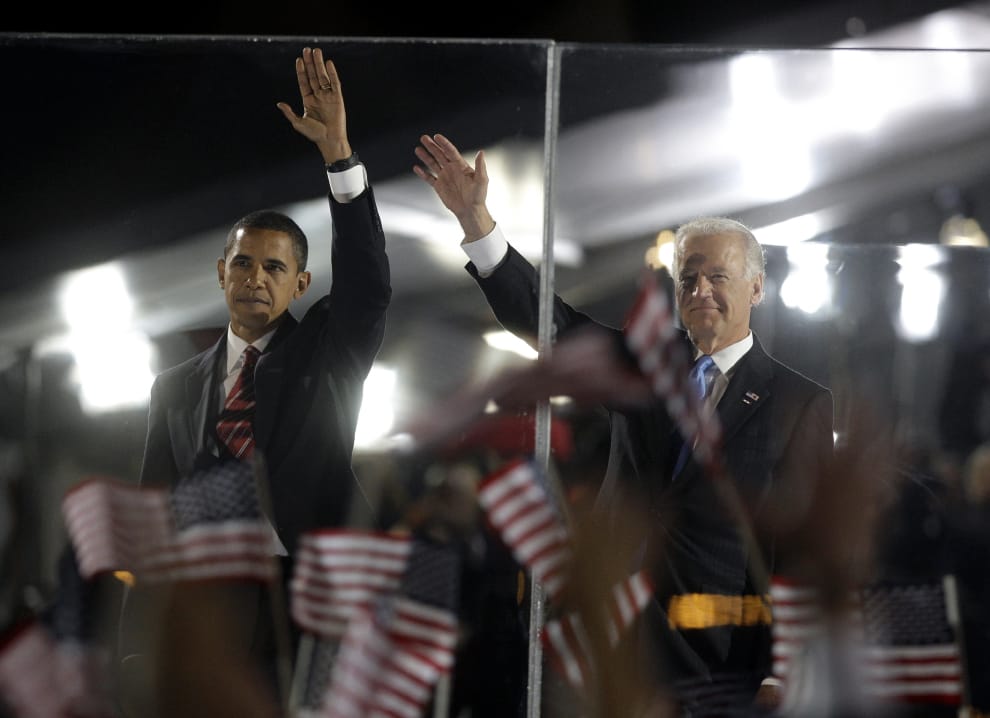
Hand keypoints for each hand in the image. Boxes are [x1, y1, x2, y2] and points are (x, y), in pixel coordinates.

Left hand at [276, 47, 350, 162]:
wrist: (330, 140)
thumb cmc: (314, 134)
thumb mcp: (298, 123)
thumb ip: (289, 113)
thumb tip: (279, 104)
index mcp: (308, 100)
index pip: (304, 82)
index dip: (301, 71)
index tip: (299, 60)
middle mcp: (318, 96)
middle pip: (313, 76)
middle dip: (310, 63)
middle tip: (307, 50)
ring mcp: (328, 96)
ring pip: (323, 77)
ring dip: (319, 64)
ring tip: (317, 51)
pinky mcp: (338, 98)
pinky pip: (335, 83)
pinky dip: (332, 73)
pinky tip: (328, 64)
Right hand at [414, 133, 494, 240]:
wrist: (471, 211)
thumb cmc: (478, 196)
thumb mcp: (482, 180)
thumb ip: (480, 166)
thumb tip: (481, 152)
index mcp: (461, 165)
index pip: (450, 151)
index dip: (443, 143)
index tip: (436, 136)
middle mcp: (451, 169)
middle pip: (439, 154)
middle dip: (432, 146)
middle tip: (423, 138)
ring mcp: (444, 177)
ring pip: (433, 164)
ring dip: (425, 156)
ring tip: (418, 149)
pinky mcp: (439, 186)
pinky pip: (429, 178)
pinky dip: (422, 173)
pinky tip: (416, 167)